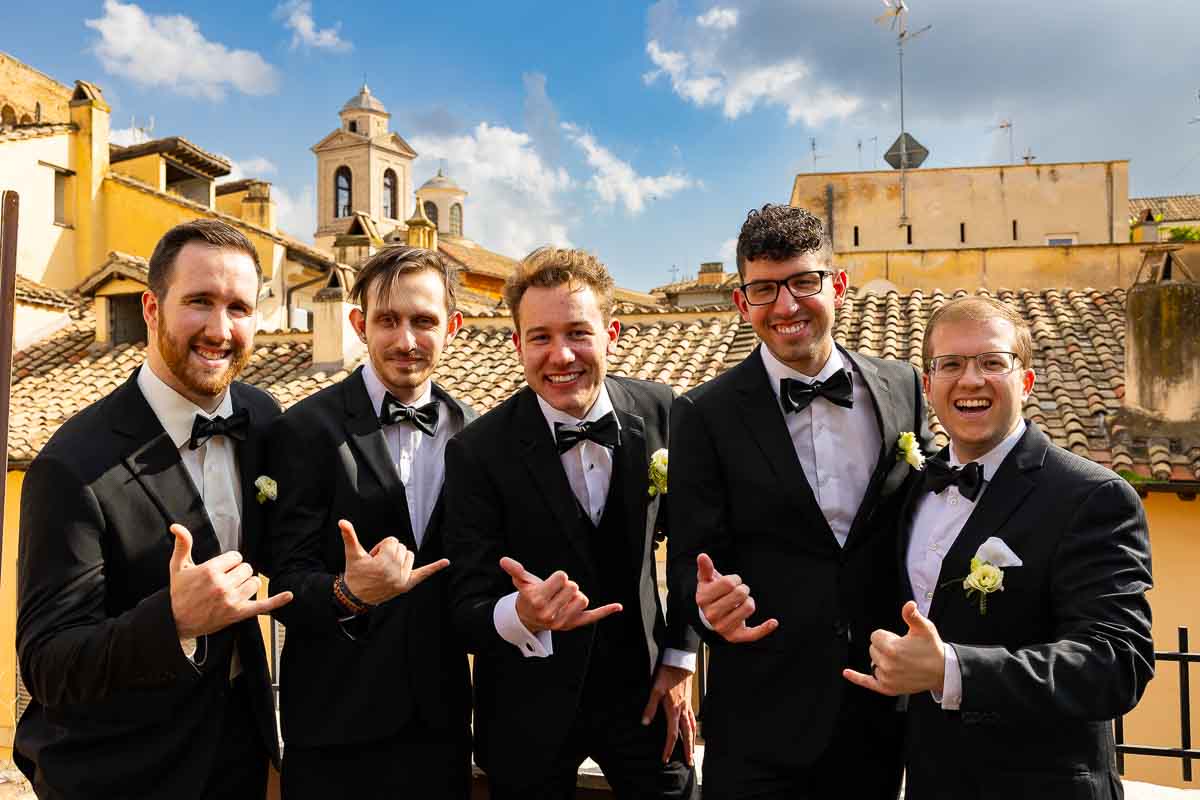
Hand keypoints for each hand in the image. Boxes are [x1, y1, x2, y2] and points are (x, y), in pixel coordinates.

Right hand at [169, 523, 292, 638]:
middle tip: (224, 581)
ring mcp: (232, 600)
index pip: (236, 556)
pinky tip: (289, 595)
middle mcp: (223, 585)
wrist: (176, 621)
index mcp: (210, 570)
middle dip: (238, 573)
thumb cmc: (179, 593)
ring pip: (255, 583)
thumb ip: (183, 544)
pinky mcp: (238, 613)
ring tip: (232, 590)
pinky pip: (263, 606)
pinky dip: (277, 601)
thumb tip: (177, 526)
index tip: (220, 569)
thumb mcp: (178, 567)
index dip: (230, 562)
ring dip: (247, 585)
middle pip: (247, 569)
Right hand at [341, 520, 448, 605]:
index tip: (373, 557)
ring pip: (409, 556)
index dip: (381, 546)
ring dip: (399, 558)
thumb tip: (342, 521)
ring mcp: (402, 580)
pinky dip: (434, 567)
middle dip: (389, 552)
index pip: (392, 541)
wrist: (356, 597)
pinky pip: (423, 574)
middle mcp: (395, 572)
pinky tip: (446, 562)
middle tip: (377, 564)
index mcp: (383, 563)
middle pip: (401, 547)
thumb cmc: (354, 573)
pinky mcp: (407, 586)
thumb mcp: (352, 554)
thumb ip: (349, 536)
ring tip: (385, 568)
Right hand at [499, 557, 621, 633]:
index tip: (551, 584)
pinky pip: (592, 616)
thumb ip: (515, 570)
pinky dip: (606, 611)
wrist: (529, 620)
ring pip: (582, 599)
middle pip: (573, 587)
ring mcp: (563, 622)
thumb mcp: (521, 582)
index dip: (558, 577)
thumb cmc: (528, 596)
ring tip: (563, 600)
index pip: (562, 578)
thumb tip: (504, 560)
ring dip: (575, 595)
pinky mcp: (574, 625)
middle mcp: (550, 613)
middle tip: (556, 593)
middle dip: (566, 586)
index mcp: (538, 600)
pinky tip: (617, 606)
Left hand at [640, 664, 695, 764]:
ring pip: (692, 728)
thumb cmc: (667, 675)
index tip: (665, 758)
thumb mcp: (655, 690)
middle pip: (686, 735)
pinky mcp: (689, 702)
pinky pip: (693, 719)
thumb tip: (645, 722)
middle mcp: (682, 711)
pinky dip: (694, 728)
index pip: (672, 734)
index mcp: (673, 710)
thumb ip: (650, 707)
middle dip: (687, 750)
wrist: (680, 663)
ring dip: (692, 741)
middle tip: (689, 763)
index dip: (668, 748)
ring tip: (693, 752)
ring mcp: (687, 706)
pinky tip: (693, 731)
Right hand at [695, 553, 777, 642]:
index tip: (731, 583)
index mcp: (703, 599)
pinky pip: (753, 633)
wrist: (710, 615)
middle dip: (742, 589)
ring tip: (740, 603)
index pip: (729, 583)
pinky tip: (773, 622)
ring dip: (748, 601)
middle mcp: (711, 615)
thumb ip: (706, 568)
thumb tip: (702, 556)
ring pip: (749, 607)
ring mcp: (723, 627)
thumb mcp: (706, 579)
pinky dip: (765, 628)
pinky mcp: (735, 636)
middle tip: (737, 593)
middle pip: (740, 594)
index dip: (734, 579)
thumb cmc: (711, 593)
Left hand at [842, 601, 945, 695]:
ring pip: (873, 662)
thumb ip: (912, 615)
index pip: (875, 636)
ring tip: (900, 661)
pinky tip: (847, 672)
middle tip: (902, 650)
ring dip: (881, 660)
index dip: (887, 636)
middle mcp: (886, 664)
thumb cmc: (932, 649)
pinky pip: (868, 682)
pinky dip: (857, 677)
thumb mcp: (924, 628)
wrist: (942, 671)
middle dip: (884, 647)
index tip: (899, 639)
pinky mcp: (887, 688)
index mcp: (892, 649)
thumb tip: (909, 604)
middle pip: (872, 649)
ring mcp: (886, 677)